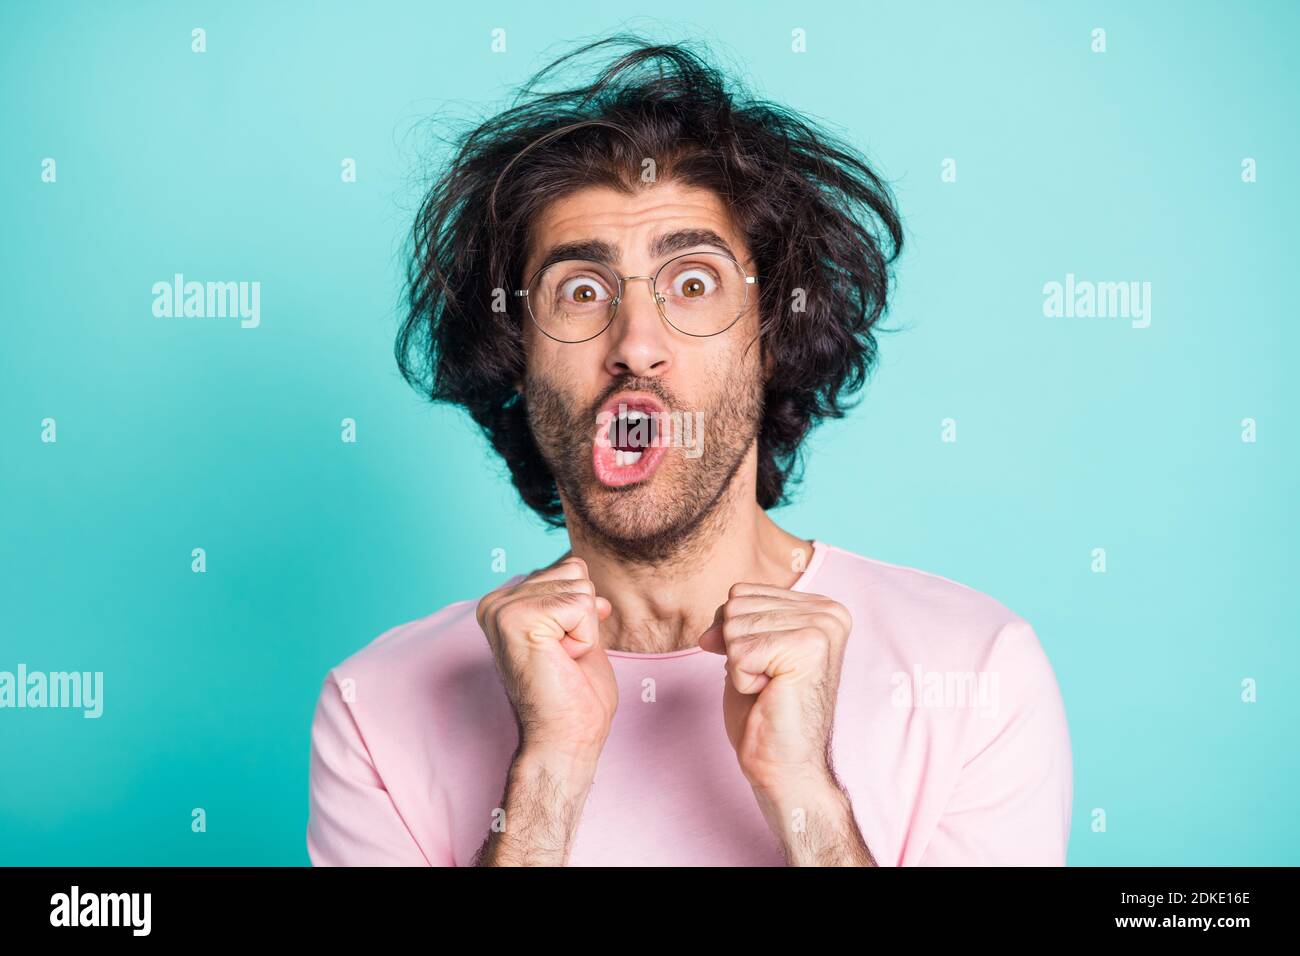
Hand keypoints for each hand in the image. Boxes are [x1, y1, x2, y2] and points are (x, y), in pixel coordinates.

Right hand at [476, 555, 616, 759]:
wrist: (564, 741)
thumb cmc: (573, 697)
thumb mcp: (577, 632)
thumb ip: (573, 598)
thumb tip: (580, 566)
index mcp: (505, 602)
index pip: (570, 569)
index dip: (583, 612)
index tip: (563, 650)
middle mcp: (496, 602)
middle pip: (576, 572)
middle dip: (585, 619)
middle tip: (563, 659)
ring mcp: (502, 609)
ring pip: (580, 587)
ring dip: (584, 630)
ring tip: (561, 661)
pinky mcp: (516, 619)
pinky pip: (580, 605)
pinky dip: (584, 638)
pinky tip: (561, 662)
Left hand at [698, 584, 851, 792]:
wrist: (786, 765)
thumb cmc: (766, 713)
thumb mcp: (744, 655)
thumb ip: (732, 626)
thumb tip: (709, 631)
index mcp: (819, 607)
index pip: (741, 593)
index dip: (733, 634)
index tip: (763, 667)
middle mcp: (828, 612)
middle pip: (735, 606)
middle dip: (736, 649)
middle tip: (768, 681)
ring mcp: (821, 628)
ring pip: (734, 626)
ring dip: (740, 666)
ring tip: (771, 688)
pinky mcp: (808, 648)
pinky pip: (739, 652)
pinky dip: (742, 680)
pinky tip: (770, 695)